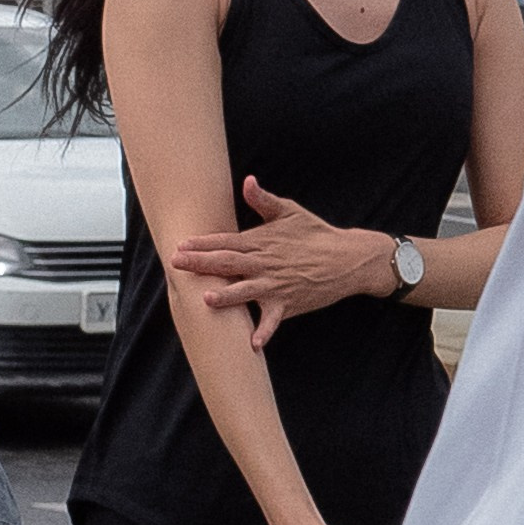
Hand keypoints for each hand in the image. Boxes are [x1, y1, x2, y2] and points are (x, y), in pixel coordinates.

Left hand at [169, 180, 392, 347]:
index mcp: (261, 242)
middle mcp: (265, 264)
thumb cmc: (315, 233)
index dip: (203, 243)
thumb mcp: (290, 211)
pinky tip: (252, 344)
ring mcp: (275, 285)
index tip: (181, 244)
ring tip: (206, 298)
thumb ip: (263, 200)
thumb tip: (247, 181)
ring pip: (246, 291)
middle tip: (176, 264)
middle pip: (228, 263)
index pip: (227, 241)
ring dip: (227, 296)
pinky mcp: (288, 304)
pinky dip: (264, 331)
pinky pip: (273, 321)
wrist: (347, 258)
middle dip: (200, 263)